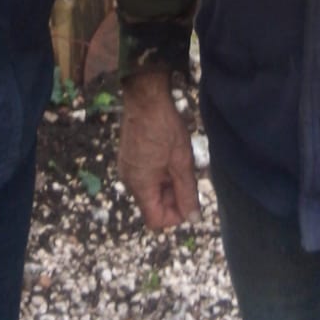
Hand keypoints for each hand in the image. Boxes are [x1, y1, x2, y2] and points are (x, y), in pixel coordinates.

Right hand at [118, 72, 200, 229]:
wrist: (146, 98)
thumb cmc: (165, 128)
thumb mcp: (182, 163)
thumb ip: (187, 193)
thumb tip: (193, 219)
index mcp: (140, 185)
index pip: (155, 220)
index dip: (175, 216)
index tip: (189, 198)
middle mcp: (129, 181)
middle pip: (152, 206)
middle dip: (173, 198)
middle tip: (188, 176)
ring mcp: (127, 168)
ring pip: (150, 191)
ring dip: (167, 184)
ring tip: (179, 163)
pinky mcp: (128, 158)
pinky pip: (144, 177)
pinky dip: (159, 174)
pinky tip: (169, 156)